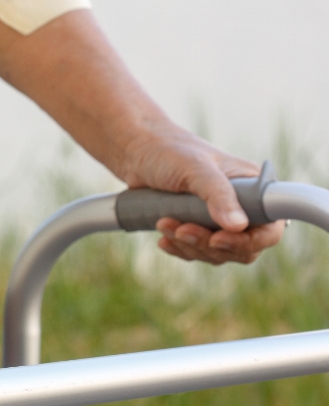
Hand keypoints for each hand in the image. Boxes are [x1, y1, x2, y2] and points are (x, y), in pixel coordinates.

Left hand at [122, 126, 283, 263]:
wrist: (136, 152)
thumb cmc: (169, 152)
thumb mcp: (195, 168)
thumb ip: (218, 195)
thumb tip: (239, 226)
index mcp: (254, 188)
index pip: (269, 229)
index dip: (248, 241)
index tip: (216, 238)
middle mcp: (242, 207)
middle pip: (242, 248)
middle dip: (208, 244)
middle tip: (181, 229)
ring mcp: (219, 220)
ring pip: (216, 253)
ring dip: (189, 245)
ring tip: (163, 223)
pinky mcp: (196, 228)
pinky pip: (196, 252)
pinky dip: (179, 248)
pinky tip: (163, 238)